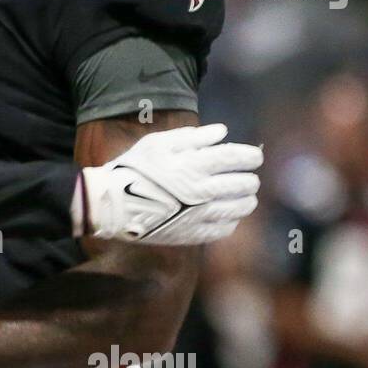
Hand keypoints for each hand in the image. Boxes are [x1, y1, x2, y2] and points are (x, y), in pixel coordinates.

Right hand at [78, 122, 261, 245]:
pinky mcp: (193, 234)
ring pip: (240, 208)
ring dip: (247, 200)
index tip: (254, 157)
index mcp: (196, 165)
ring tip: (244, 197)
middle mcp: (204, 191)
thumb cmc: (134, 168)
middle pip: (244, 185)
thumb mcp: (158, 142)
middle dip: (250, 179)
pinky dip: (232, 220)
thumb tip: (222, 133)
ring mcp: (200, 215)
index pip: (237, 159)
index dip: (251, 157)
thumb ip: (193, 136)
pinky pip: (225, 229)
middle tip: (247, 177)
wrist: (113, 204)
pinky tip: (227, 215)